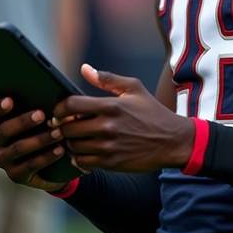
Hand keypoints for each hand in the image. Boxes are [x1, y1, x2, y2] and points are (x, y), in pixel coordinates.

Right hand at [0, 97, 73, 191]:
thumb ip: (40, 107)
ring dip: (40, 139)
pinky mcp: (15, 175)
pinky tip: (61, 150)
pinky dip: (47, 157)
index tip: (10, 100)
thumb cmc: (45, 130)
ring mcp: (3, 160)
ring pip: (18, 148)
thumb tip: (53, 95)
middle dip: (23, 121)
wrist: (52, 164)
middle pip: (4, 130)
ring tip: (58, 133)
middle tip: (42, 114)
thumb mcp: (40, 119)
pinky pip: (30, 165)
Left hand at [53, 64, 194, 172]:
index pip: (71, 105)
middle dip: (63, 126)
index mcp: (111, 105)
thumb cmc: (153, 113)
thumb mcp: (134, 89)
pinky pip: (82, 162)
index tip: (60, 111)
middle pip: (67, 128)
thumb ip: (107, 79)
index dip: (59, 108)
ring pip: (73, 146)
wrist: (172, 141)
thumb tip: (85, 69)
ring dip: (70, 142)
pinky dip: (78, 157)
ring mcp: (108, 146)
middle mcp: (107, 127)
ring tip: (76, 137)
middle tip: (66, 125)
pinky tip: (85, 150)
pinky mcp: (111, 163)